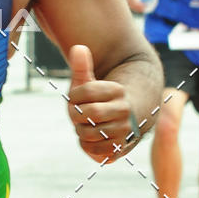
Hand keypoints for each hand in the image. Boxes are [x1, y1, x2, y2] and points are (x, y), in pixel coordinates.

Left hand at [67, 45, 134, 163]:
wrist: (116, 123)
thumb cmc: (96, 100)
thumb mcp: (88, 82)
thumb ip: (82, 66)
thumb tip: (78, 48)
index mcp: (117, 90)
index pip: (86, 91)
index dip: (73, 96)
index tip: (74, 99)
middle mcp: (125, 109)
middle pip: (89, 113)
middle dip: (76, 115)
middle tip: (77, 115)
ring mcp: (124, 130)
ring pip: (90, 132)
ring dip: (80, 130)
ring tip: (86, 126)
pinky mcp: (120, 148)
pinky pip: (94, 149)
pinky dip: (86, 145)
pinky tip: (91, 138)